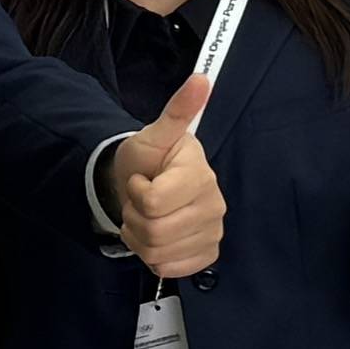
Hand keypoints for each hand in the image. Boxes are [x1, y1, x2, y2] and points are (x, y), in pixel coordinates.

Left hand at [111, 74, 222, 281]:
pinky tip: (157, 238)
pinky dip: (153, 257)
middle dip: (135, 216)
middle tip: (140, 200)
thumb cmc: (148, 159)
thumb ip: (177, 111)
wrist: (145, 185)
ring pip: (158, 253)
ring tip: (146, 217)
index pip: (153, 202)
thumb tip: (202, 79)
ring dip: (139, 236)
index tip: (143, 179)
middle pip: (155, 231)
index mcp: (201, 175)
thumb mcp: (154, 135)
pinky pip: (169, 269)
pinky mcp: (205, 255)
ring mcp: (212, 232)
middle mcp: (214, 205)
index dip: (137, 192)